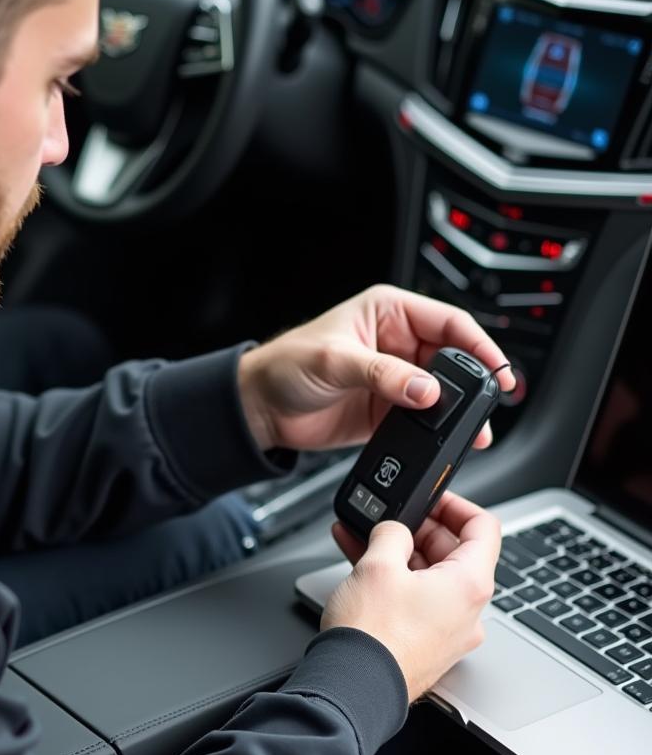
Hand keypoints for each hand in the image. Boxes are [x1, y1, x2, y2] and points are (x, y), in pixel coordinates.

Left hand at [238, 285, 515, 451]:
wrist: (259, 409)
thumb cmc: (284, 366)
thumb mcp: (334, 361)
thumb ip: (382, 375)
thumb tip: (425, 389)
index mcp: (389, 312)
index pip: (449, 322)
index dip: (478, 345)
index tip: (495, 370)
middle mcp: (397, 342)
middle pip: (453, 360)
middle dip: (472, 383)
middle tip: (486, 406)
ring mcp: (395, 378)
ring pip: (442, 394)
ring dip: (458, 413)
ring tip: (473, 432)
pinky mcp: (388, 411)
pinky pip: (423, 421)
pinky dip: (436, 431)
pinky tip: (444, 441)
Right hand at [321, 492, 501, 701]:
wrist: (354, 687)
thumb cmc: (372, 637)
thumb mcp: (378, 564)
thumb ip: (391, 532)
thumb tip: (393, 529)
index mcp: (469, 585)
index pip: (484, 527)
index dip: (456, 504)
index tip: (432, 496)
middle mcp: (468, 611)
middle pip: (455, 553)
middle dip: (419, 530)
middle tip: (389, 520)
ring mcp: (448, 631)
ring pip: (429, 577)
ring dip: (398, 553)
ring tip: (363, 537)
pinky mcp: (424, 644)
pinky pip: (414, 600)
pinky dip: (392, 579)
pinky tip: (360, 564)